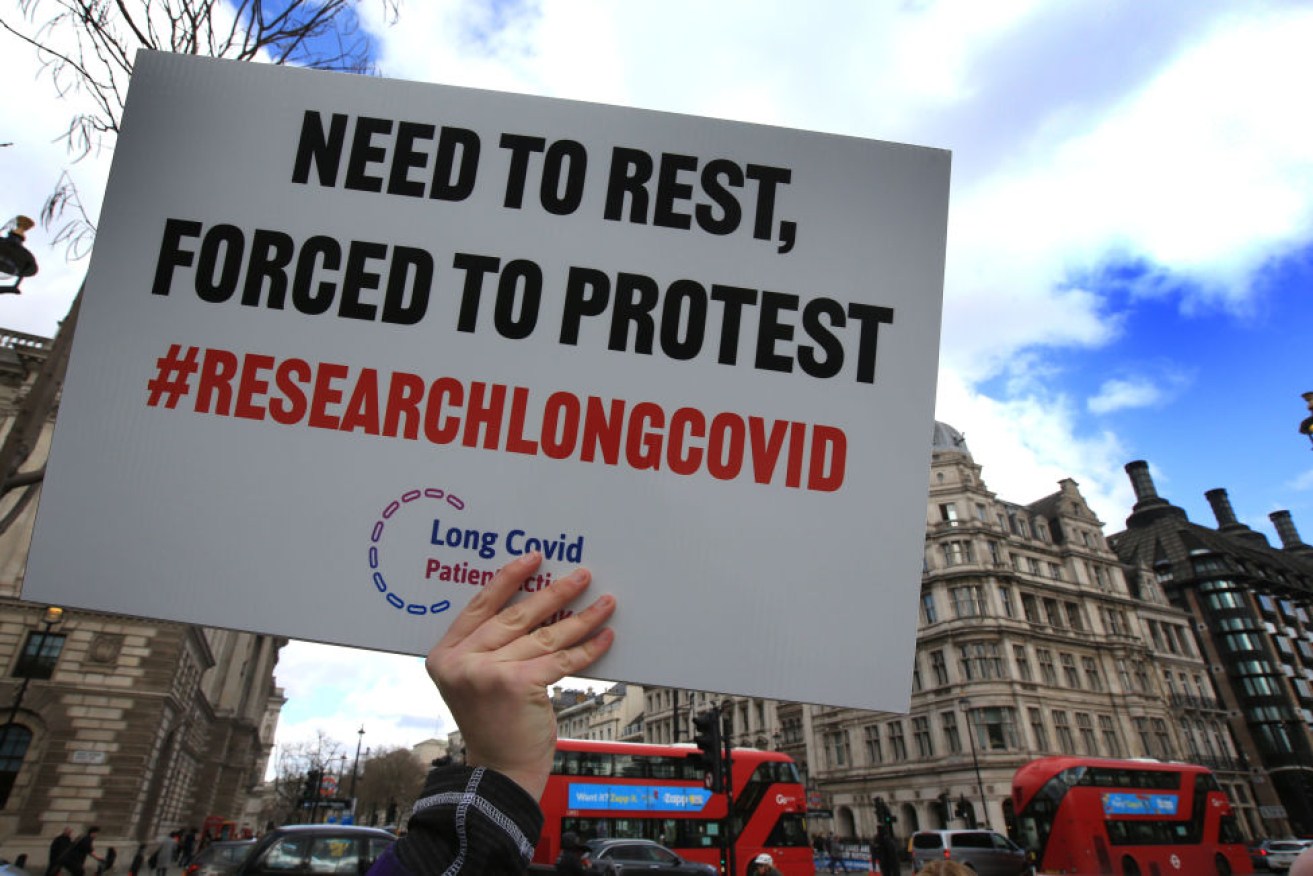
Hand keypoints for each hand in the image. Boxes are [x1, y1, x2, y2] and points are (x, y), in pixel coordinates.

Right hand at [428, 551, 615, 798]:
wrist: (500, 773)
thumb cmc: (494, 725)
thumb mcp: (476, 681)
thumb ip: (489, 648)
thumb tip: (534, 607)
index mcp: (444, 654)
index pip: (480, 605)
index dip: (509, 578)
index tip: (533, 558)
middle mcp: (461, 661)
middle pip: (516, 615)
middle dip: (554, 593)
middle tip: (582, 576)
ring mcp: (486, 672)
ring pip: (544, 635)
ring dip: (580, 617)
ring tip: (605, 602)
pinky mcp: (516, 684)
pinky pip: (560, 659)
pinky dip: (587, 647)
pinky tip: (605, 636)